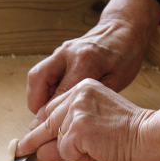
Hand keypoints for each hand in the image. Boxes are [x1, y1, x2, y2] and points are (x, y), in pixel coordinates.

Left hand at [17, 81, 159, 160]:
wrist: (150, 135)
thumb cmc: (129, 133)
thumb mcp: (96, 126)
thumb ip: (70, 134)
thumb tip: (41, 152)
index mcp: (83, 89)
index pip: (52, 108)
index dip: (41, 125)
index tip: (30, 134)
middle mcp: (76, 94)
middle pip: (45, 122)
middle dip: (32, 139)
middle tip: (19, 149)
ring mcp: (75, 110)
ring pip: (54, 141)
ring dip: (70, 153)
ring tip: (98, 149)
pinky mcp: (76, 128)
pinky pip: (65, 152)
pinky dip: (79, 157)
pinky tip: (99, 150)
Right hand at [27, 0, 159, 129]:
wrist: (123, 28)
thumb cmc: (124, 56)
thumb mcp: (115, 82)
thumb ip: (90, 99)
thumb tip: (68, 122)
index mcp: (85, 61)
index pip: (59, 94)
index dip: (51, 116)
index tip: (49, 131)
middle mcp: (67, 53)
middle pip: (37, 79)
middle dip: (36, 104)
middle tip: (43, 121)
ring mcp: (59, 51)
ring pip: (35, 77)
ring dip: (37, 97)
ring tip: (48, 112)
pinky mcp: (57, 53)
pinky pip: (41, 74)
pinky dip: (42, 90)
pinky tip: (53, 101)